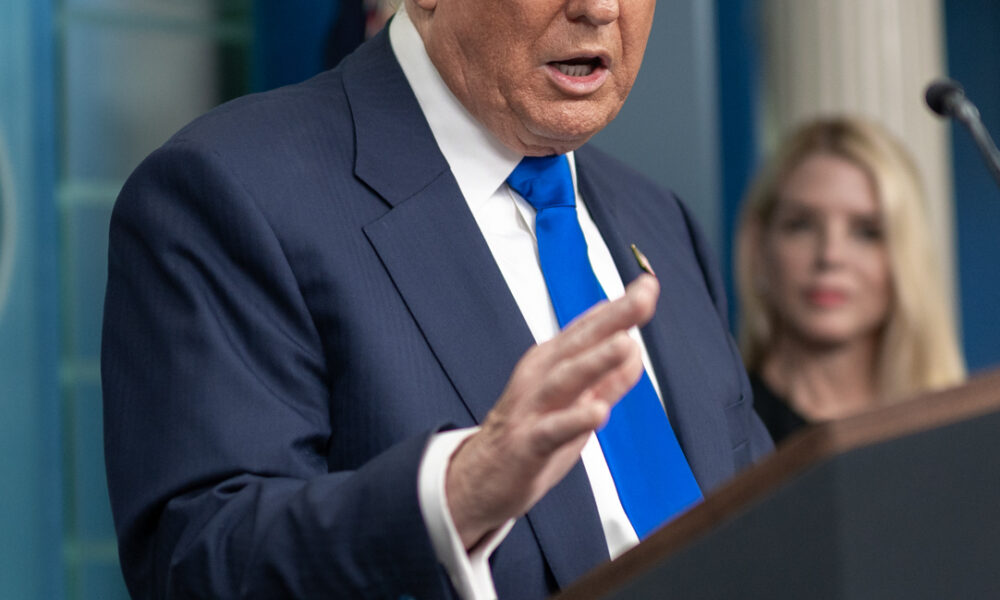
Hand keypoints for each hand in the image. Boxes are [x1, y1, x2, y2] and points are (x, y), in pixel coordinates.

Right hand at [445, 274, 659, 548]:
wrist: (479, 478)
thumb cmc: (530, 433)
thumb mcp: (574, 401)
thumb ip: (605, 377)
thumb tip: (634, 344)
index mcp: (552, 361)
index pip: (590, 327)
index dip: (620, 306)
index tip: (649, 283)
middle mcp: (540, 376)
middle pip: (581, 343)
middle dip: (614, 318)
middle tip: (644, 297)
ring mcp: (532, 408)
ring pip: (566, 379)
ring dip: (595, 361)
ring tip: (625, 344)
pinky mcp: (527, 443)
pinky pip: (552, 430)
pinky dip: (575, 420)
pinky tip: (598, 413)